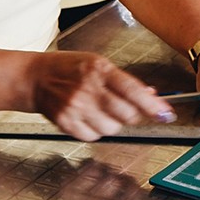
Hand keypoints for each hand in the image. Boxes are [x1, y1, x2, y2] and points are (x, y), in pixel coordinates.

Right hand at [28, 51, 172, 140]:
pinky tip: (88, 116)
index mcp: (98, 70)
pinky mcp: (66, 123)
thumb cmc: (68, 69)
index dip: (152, 105)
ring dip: (113, 123)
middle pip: (126, 114)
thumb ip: (123, 81)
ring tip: (100, 109)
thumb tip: (151, 96)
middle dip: (133, 114)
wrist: (34, 78)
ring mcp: (76, 108)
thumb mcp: (96, 63)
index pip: (133, 90)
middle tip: (126, 108)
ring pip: (112, 128)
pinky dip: (96, 130)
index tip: (165, 113)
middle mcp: (87, 89)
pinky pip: (94, 136)